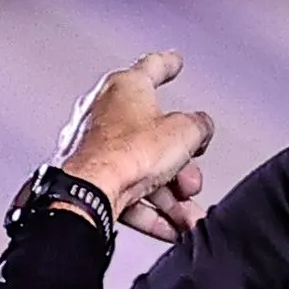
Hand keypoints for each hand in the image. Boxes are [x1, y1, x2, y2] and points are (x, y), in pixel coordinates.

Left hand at [52, 50, 217, 241]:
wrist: (87, 193)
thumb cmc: (123, 155)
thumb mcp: (183, 132)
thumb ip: (199, 126)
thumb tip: (201, 128)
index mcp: (124, 87)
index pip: (152, 67)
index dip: (169, 64)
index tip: (175, 61)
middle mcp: (104, 111)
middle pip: (155, 137)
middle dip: (180, 165)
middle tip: (191, 180)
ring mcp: (93, 145)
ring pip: (143, 170)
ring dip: (170, 196)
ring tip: (187, 216)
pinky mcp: (88, 176)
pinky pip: (127, 192)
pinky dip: (150, 210)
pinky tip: (169, 227)